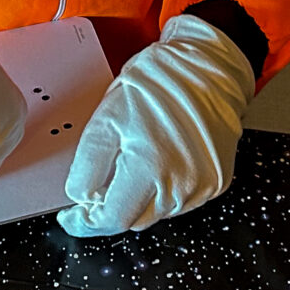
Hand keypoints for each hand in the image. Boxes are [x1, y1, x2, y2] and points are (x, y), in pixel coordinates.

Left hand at [57, 14, 254, 236]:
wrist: (206, 66)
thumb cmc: (158, 83)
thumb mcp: (106, 116)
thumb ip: (88, 165)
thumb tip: (80, 197)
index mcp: (150, 167)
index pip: (113, 219)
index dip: (86, 222)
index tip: (73, 216)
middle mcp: (181, 183)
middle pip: (134, 220)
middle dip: (113, 206)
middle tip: (101, 181)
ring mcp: (203, 186)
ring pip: (157, 213)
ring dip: (139, 199)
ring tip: (137, 157)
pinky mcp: (216, 183)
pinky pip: (180, 202)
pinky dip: (164, 191)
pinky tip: (160, 161)